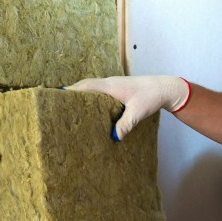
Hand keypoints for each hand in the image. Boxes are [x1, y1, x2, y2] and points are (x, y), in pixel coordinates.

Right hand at [67, 76, 190, 140]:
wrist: (164, 88)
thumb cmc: (151, 97)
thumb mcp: (138, 112)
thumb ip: (125, 124)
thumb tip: (114, 137)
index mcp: (110, 86)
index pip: (86, 86)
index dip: (71, 90)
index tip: (56, 95)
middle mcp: (109, 83)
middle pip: (85, 85)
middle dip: (71, 92)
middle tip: (57, 102)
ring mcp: (113, 84)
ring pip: (92, 87)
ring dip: (81, 94)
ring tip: (68, 105)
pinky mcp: (117, 89)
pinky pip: (99, 90)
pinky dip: (90, 96)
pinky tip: (89, 106)